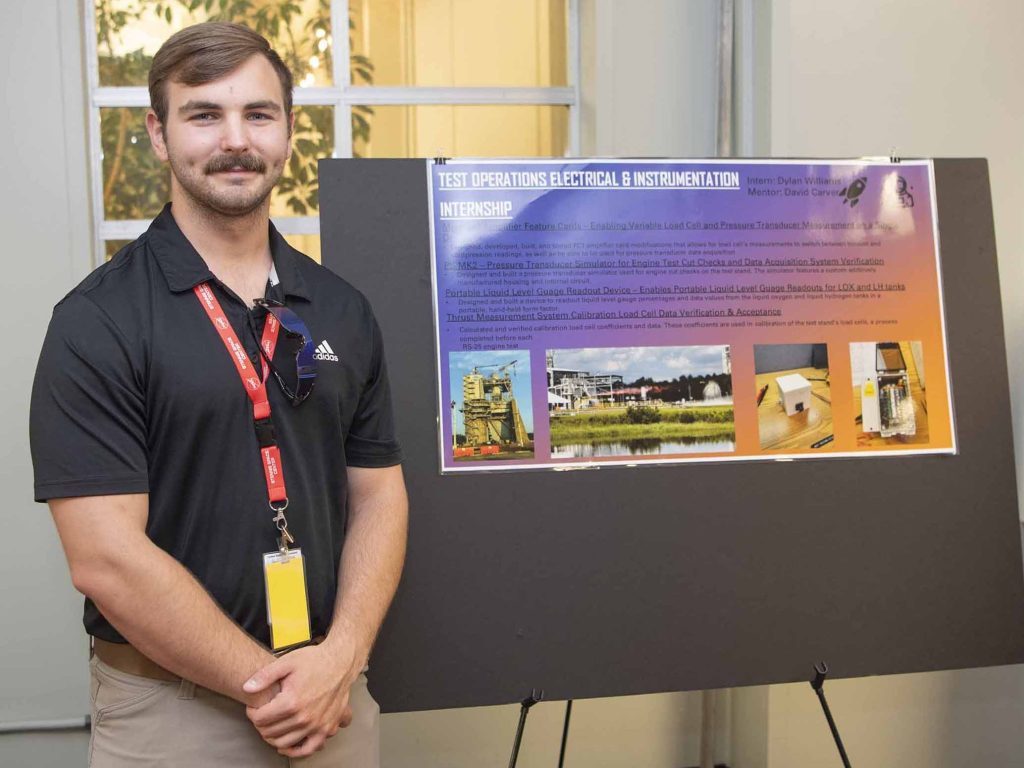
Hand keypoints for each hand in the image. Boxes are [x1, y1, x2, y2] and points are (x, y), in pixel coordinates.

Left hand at [243, 637, 361, 756]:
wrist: (340, 662)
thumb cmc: (315, 660)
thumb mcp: (287, 662)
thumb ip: (265, 676)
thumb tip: (246, 688)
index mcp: (291, 702)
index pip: (260, 719)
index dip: (252, 713)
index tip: (253, 707)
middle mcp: (304, 717)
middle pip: (270, 732)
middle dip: (261, 725)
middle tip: (262, 715)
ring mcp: (316, 725)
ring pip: (285, 743)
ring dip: (273, 737)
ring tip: (272, 726)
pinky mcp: (327, 728)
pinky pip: (308, 749)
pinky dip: (295, 751)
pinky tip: (287, 746)